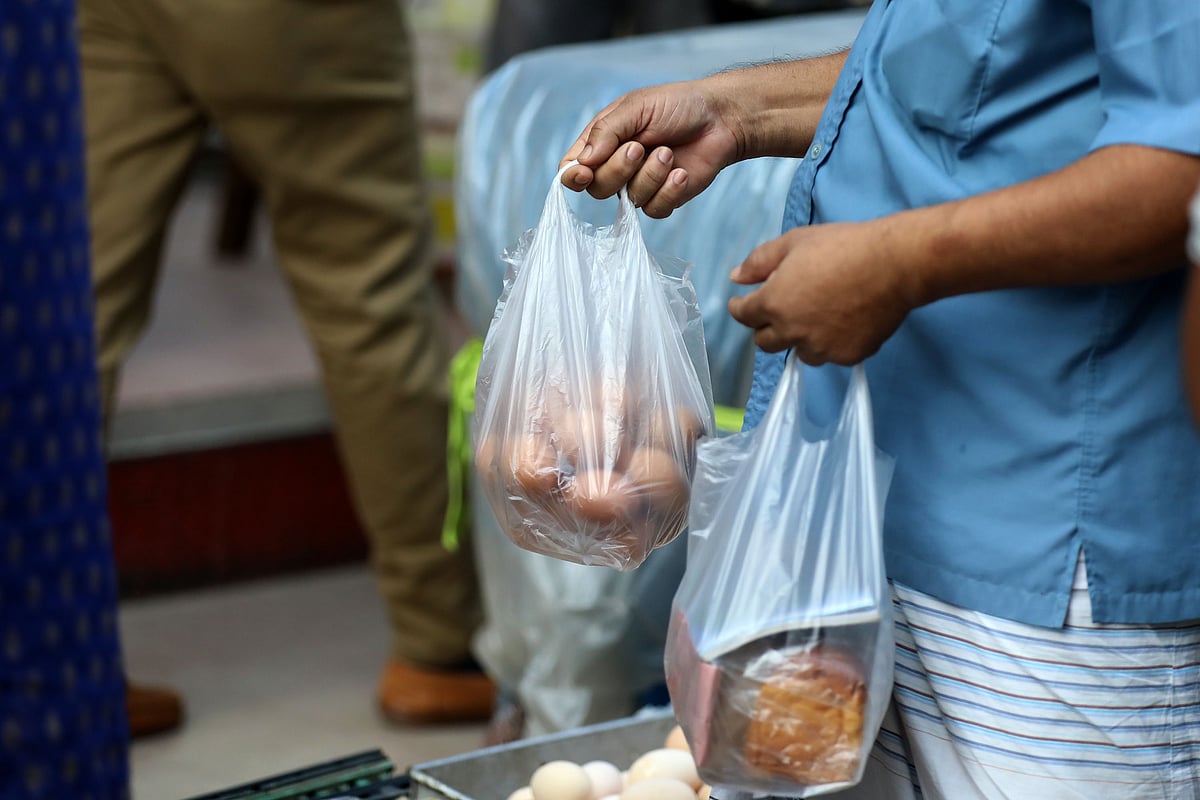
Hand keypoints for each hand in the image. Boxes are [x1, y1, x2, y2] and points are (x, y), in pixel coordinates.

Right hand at [559, 80, 744, 217]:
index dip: (573, 176)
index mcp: (602, 142)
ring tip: (668, 152)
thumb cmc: (677, 105)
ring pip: (628, 200)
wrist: (721, 118)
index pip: (572, 168)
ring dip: (650, 175)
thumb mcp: (636, 108)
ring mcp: (639, 185)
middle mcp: (617, 167)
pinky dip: (668, 191)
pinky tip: (682, 172)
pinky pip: (654, 210)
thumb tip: (583, 162)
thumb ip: (606, 132)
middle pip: (598, 188)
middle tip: (640, 146)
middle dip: (619, 169)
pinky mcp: (663, 199)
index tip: (585, 173)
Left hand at [726, 221, 920, 364]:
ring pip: (799, 352)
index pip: (743, 315)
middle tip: (779, 312)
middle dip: (766, 327)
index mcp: (774, 303)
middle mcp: (792, 332)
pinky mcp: (847, 356)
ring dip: (800, 339)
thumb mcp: (794, 242)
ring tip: (815, 318)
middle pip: (765, 343)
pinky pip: (831, 355)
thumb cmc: (843, 246)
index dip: (741, 308)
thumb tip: (736, 277)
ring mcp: (821, 347)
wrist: (894, 264)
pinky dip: (831, 342)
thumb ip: (759, 261)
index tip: (743, 303)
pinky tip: (842, 322)